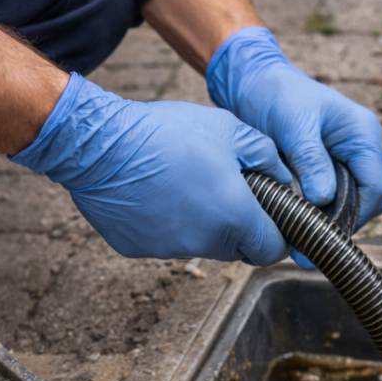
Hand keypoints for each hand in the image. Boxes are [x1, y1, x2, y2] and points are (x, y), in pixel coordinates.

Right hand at [11, 73, 292, 264]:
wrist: (97, 144)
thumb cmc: (166, 133)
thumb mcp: (228, 130)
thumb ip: (266, 156)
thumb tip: (284, 177)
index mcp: (235, 218)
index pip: (273, 251)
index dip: (278, 236)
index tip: (272, 220)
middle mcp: (206, 244)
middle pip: (238, 250)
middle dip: (241, 228)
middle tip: (227, 194)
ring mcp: (171, 250)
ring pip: (202, 246)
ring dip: (203, 225)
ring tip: (186, 185)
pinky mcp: (140, 250)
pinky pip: (165, 242)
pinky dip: (167, 225)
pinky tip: (155, 193)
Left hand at [205, 26, 381, 228]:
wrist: (254, 84)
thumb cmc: (276, 95)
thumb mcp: (293, 124)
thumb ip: (311, 160)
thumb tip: (323, 198)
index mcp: (363, 134)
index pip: (375, 186)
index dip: (356, 214)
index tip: (325, 232)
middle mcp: (362, 151)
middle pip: (369, 201)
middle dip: (342, 224)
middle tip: (310, 246)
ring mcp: (347, 162)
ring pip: (353, 205)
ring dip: (330, 222)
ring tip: (302, 241)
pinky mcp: (329, 172)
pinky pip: (333, 202)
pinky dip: (319, 215)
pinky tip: (298, 226)